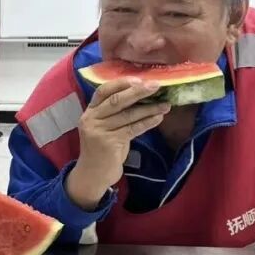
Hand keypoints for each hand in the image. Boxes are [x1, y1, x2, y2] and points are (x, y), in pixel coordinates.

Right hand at [65, 78, 170, 210]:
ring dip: (149, 108)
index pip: (103, 90)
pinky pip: (132, 128)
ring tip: (165, 105)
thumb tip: (141, 97)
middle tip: (157, 86)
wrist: (92, 175)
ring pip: (127, 115)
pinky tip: (158, 118)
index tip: (140, 79)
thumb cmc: (102, 150)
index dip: (121, 83)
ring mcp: (99, 131)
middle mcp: (91, 119)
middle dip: (138, 92)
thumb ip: (115, 114)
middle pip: (116, 100)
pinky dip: (147, 122)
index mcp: (89, 112)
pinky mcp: (109, 143)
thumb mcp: (104, 128)